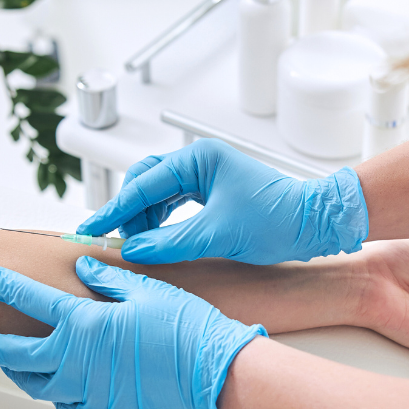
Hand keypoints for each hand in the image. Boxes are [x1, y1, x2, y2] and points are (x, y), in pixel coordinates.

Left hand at [0, 258, 265, 408]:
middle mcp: (76, 361)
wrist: (215, 374)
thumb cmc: (187, 329)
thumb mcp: (147, 290)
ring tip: (7, 362)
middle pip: (10, 354)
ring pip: (35, 385)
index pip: (25, 300)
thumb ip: (107, 278)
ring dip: (17, 371)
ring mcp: (89, 392)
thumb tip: (82, 268)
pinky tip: (57, 385)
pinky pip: (67, 406)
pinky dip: (56, 394)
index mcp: (84, 324)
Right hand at [78, 139, 368, 264]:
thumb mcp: (218, 234)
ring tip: (135, 244)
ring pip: (159, 193)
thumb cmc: (278, 220)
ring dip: (144, 218)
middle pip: (146, 181)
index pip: (143, 183)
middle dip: (128, 211)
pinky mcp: (214, 193)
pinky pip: (175, 203)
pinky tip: (155, 239)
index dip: (115, 209)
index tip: (92, 228)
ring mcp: (207, 176)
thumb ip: (171, 242)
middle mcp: (200, 161)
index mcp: (199, 158)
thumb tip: (135, 250)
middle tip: (113, 239)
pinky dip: (160, 221)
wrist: (316, 224)